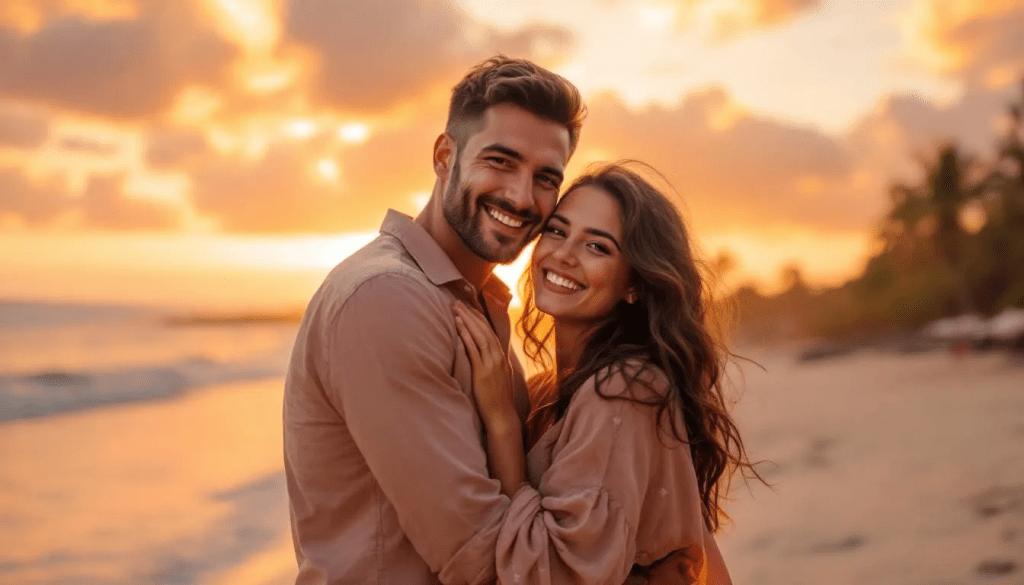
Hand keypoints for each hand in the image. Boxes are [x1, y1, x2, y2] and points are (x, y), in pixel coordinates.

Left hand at [453, 301, 517, 432]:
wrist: (502, 416)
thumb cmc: (497, 400)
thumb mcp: (498, 378)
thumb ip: (492, 366)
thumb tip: (484, 358)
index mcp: (501, 358)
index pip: (490, 332)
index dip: (479, 319)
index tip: (469, 308)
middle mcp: (498, 357)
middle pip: (484, 330)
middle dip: (471, 314)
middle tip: (458, 302)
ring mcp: (491, 364)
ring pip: (480, 336)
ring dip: (467, 320)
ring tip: (455, 308)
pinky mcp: (483, 372)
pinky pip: (474, 350)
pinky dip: (466, 336)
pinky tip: (458, 325)